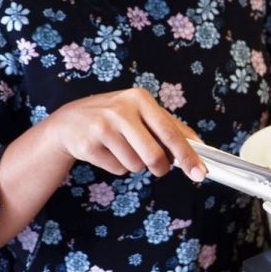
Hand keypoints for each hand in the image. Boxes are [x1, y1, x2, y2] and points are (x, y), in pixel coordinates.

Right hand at [43, 87, 206, 179]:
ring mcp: (102, 127)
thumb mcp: (140, 112)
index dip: (188, 155)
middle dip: (160, 168)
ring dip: (134, 165)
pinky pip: (117, 169)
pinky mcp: (88, 145)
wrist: (69, 122)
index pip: (170, 132)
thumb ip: (170, 126)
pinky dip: (118, 167)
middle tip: (159, 168)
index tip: (201, 172)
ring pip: (135, 165)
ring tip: (122, 148)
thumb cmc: (114, 117)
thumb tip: (200, 146)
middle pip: (153, 154)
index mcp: (139, 98)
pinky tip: (107, 152)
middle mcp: (121, 110)